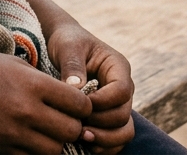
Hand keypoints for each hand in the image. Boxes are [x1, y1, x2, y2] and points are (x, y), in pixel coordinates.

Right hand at [0, 48, 92, 154]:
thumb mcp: (16, 63)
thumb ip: (44, 81)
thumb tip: (70, 98)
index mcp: (32, 83)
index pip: (79, 103)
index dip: (83, 104)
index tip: (78, 103)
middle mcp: (26, 109)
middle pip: (72, 130)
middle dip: (75, 126)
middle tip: (67, 119)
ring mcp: (13, 133)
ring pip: (55, 150)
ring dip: (57, 142)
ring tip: (50, 130)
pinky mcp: (2, 148)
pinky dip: (37, 152)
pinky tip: (32, 139)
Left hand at [46, 23, 134, 153]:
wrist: (61, 45)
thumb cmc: (66, 41)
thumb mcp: (67, 47)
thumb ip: (72, 65)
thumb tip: (77, 89)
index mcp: (117, 67)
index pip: (122, 91)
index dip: (104, 102)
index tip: (81, 104)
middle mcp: (122, 88)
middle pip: (124, 115)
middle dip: (102, 124)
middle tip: (78, 127)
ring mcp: (117, 104)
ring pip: (124, 131)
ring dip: (105, 139)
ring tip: (82, 138)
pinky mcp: (108, 117)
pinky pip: (115, 139)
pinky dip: (104, 146)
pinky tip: (84, 144)